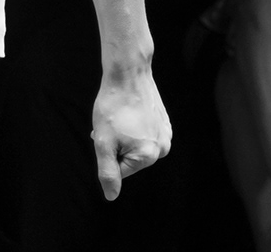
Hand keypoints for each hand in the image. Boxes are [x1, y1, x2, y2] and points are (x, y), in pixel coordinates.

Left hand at [91, 68, 171, 199]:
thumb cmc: (113, 106)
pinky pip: (144, 134)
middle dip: (117, 145)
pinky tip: (130, 112)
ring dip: (124, 136)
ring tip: (120, 117)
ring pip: (136, 146)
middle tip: (112, 124)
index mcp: (149, 156)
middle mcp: (163, 148)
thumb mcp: (103, 142)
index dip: (108, 152)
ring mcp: (166, 134)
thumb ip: (107, 172)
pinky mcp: (164, 122)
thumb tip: (111, 196)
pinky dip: (134, 127)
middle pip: (130, 159)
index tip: (107, 133)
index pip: (120, 170)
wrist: (128, 73)